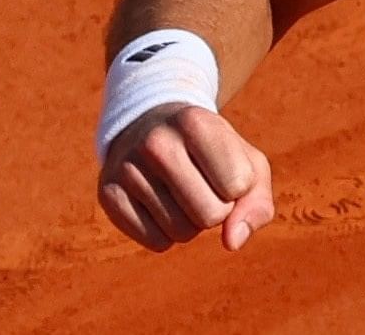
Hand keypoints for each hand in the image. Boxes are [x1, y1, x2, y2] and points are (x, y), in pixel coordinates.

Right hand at [97, 103, 275, 253]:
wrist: (152, 126)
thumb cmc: (211, 150)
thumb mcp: (246, 162)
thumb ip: (256, 203)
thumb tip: (232, 242)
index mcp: (196, 123)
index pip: (238, 185)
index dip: (238, 186)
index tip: (225, 167)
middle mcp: (156, 142)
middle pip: (210, 214)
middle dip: (217, 210)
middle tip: (204, 185)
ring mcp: (127, 168)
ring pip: (182, 232)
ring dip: (192, 223)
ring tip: (181, 192)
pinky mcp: (107, 194)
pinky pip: (155, 242)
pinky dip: (167, 235)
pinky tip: (160, 205)